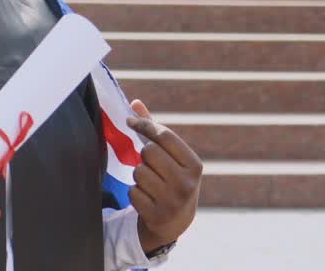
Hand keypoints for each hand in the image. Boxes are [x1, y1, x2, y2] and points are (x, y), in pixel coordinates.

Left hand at [126, 99, 202, 253]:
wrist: (174, 223)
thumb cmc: (171, 180)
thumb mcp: (172, 158)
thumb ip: (154, 131)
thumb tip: (135, 103)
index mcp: (195, 166)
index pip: (165, 136)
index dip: (144, 124)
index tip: (130, 120)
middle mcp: (187, 183)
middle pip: (149, 152)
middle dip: (144, 155)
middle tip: (151, 165)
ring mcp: (173, 201)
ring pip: (139, 171)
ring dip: (139, 175)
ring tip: (151, 184)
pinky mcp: (157, 215)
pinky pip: (132, 191)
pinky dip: (135, 193)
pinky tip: (147, 198)